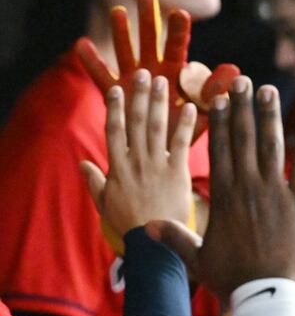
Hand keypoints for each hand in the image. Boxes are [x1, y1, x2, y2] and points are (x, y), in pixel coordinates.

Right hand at [74, 0, 239, 144]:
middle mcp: (154, 69)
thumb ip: (217, 91)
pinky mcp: (116, 92)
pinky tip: (81, 43)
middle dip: (149, 16)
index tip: (180, 13)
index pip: (179, 46)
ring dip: (121, 32)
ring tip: (118, 11)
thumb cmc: (188, 129)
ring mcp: (133, 79)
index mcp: (177, 71)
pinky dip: (92, 61)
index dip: (179, 30)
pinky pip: (101, 75)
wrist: (163, 152)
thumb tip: (236, 72)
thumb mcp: (206, 111)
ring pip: (126, 50)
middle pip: (151, 38)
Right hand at [81, 71, 194, 236]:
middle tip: (143, 73)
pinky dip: (187, 125)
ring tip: (163, 81)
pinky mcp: (177, 172)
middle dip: (139, 96)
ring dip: (160, 103)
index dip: (114, 108)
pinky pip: (181, 144)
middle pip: (136, 122)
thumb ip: (94, 182)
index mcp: (117, 167)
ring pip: (157, 127)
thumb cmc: (129, 224)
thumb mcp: (104, 203)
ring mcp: (156, 165)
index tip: (116, 88)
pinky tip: (192, 107)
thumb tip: (81, 165)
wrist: (152, 242)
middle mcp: (136, 161)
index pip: (113, 130)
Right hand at [147, 77, 294, 300]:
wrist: (266, 294)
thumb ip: (175, 237)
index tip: (218, 99)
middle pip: (244, 139)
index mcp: (224, 196)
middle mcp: (248, 187)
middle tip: (241, 81)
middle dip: (242, 107)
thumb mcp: (198, 258)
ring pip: (272, 146)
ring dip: (270, 116)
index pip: (220, 151)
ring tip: (269, 91)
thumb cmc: (232, 277)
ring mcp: (276, 192)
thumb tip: (147, 227)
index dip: (220, 122)